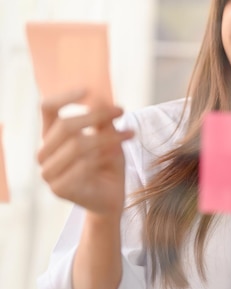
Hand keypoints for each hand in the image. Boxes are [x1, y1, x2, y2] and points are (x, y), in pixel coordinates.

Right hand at [37, 90, 134, 219]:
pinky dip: (103, 157)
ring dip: (107, 137)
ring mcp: (49, 173)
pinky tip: (116, 155)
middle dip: (96, 116)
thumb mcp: (109, 137)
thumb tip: (100, 96)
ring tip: (129, 134)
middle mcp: (44, 153)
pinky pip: (82, 165)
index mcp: (51, 136)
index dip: (64, 97)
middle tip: (121, 111)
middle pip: (65, 125)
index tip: (87, 90)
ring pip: (77, 145)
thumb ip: (102, 120)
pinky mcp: (59, 188)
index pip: (47, 109)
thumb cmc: (108, 165)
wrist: (112, 199)